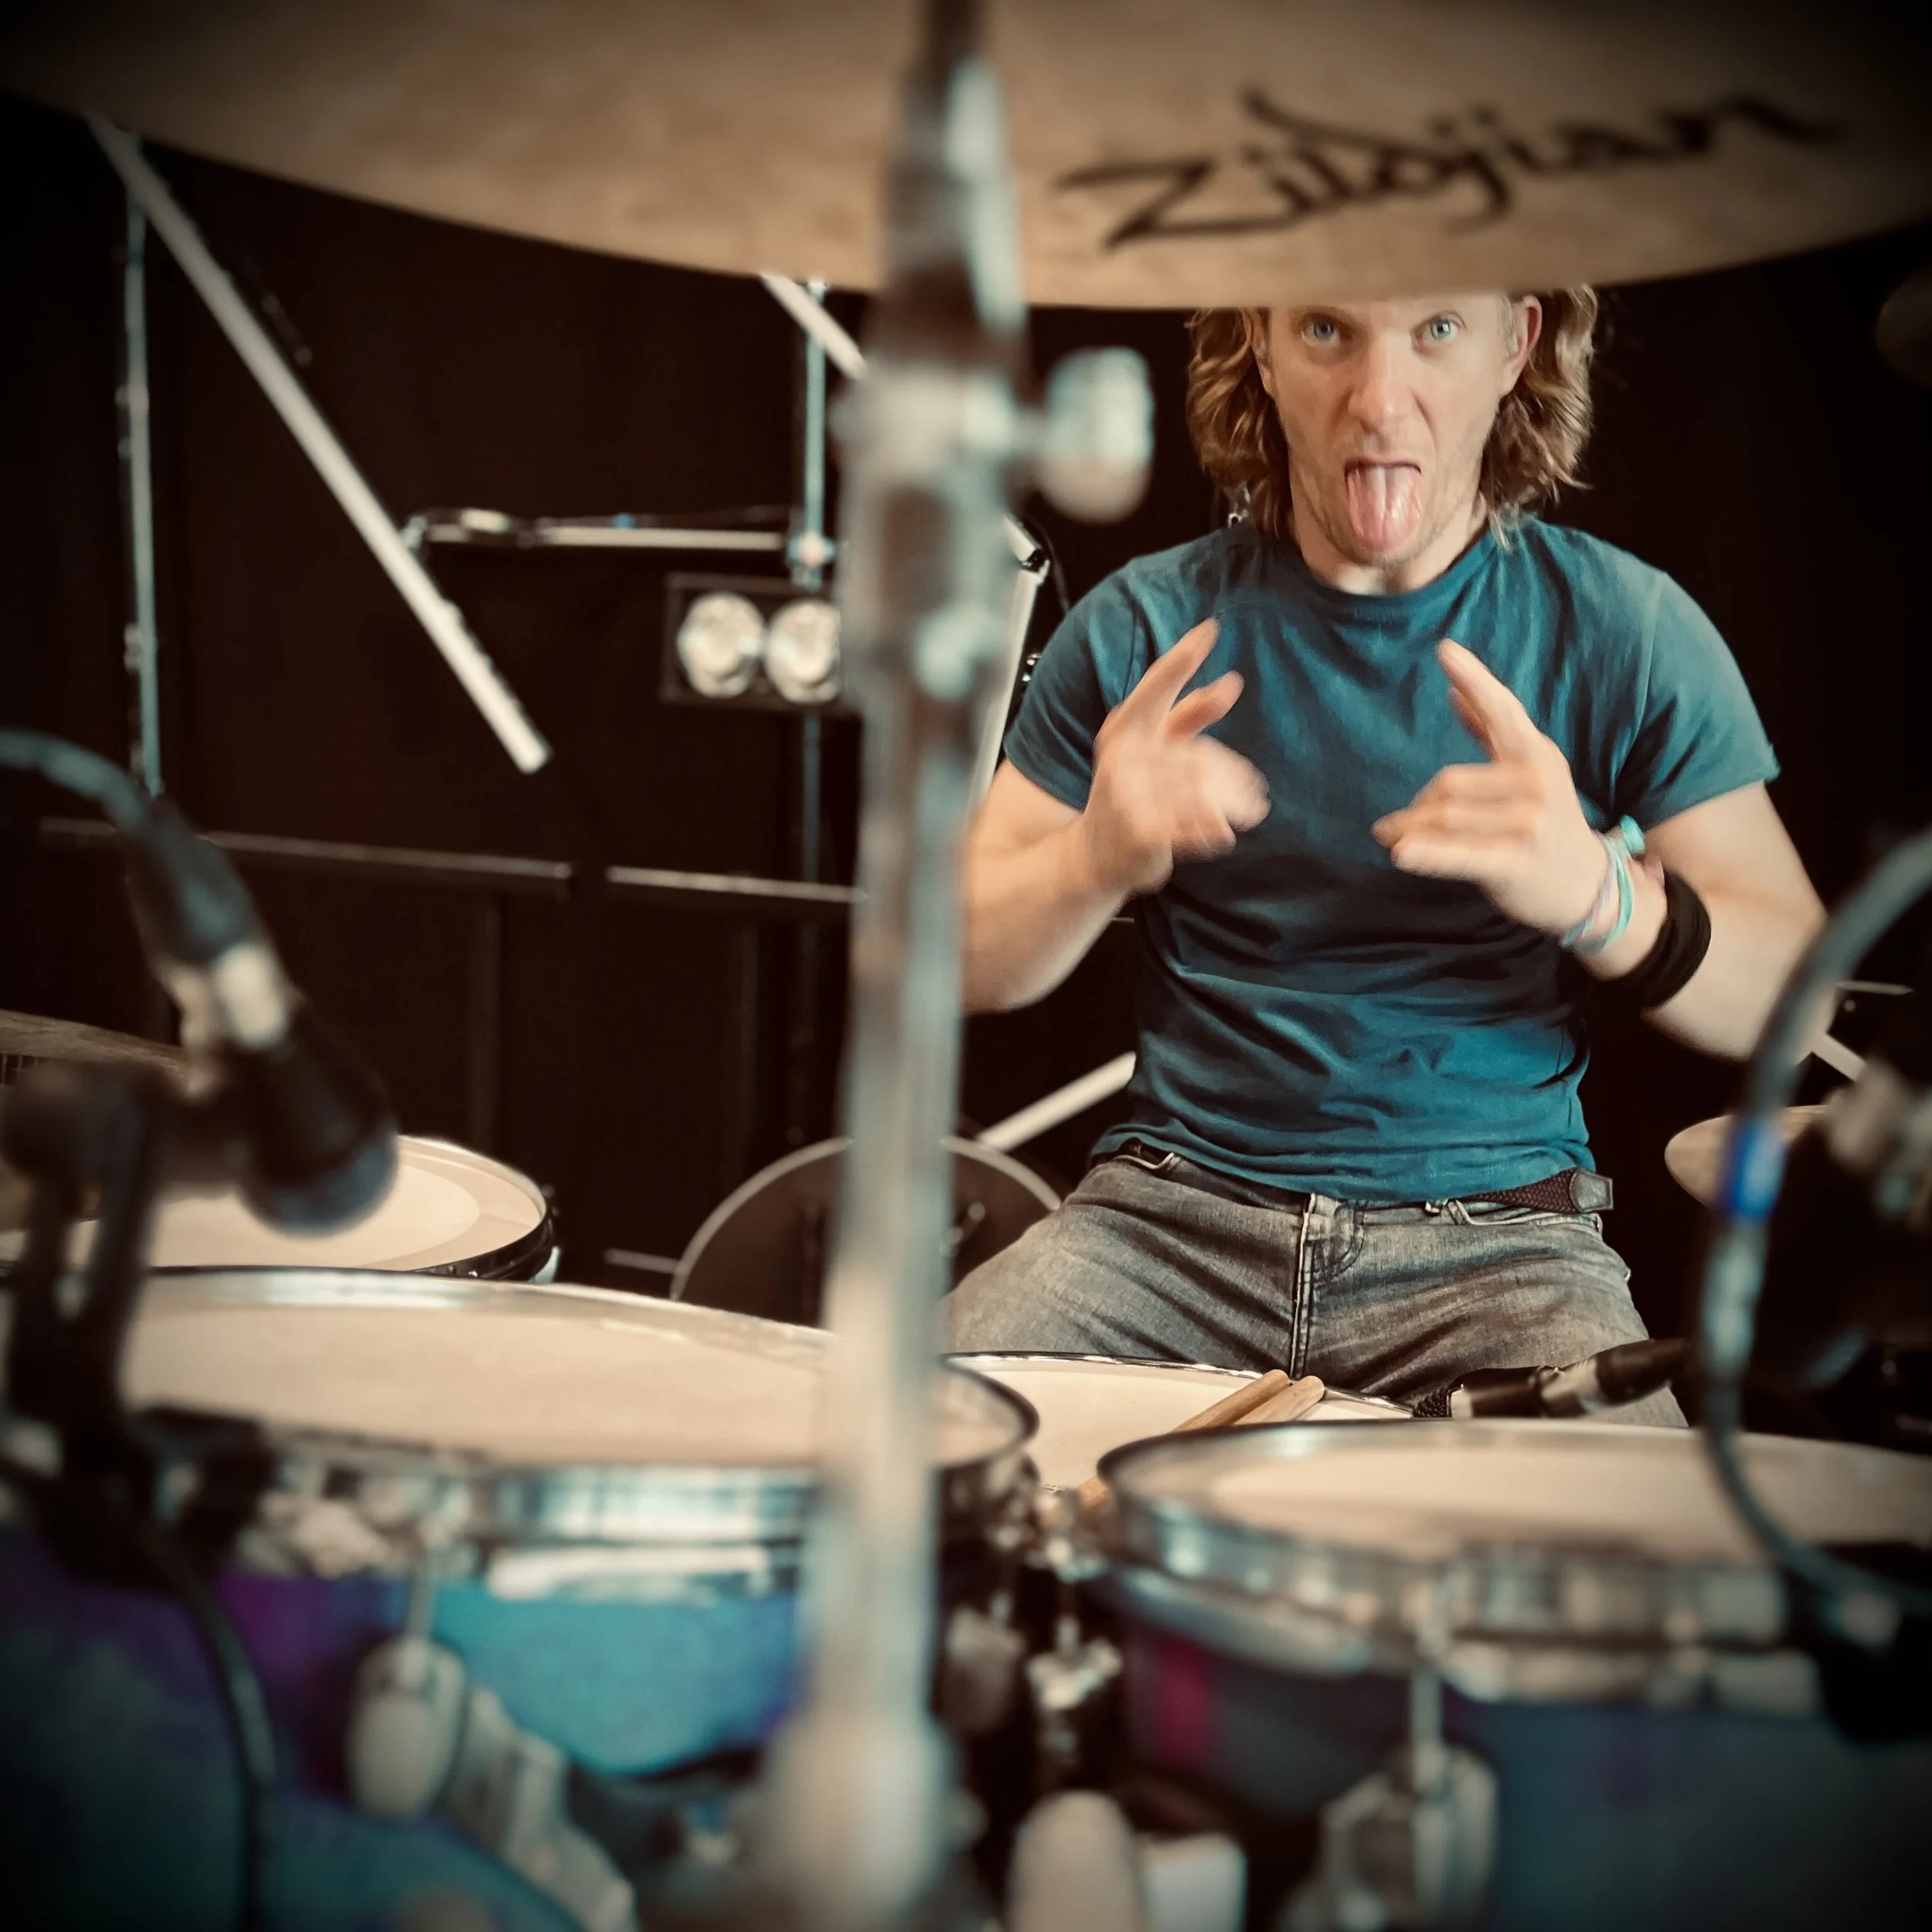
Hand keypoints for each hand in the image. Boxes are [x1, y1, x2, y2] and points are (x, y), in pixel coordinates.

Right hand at [1081, 618, 1268, 895]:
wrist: (1092, 856)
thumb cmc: (1127, 796)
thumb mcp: (1152, 750)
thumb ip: (1191, 715)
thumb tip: (1231, 682)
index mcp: (1124, 732)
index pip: (1156, 687)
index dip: (1182, 658)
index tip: (1210, 628)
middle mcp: (1123, 758)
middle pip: (1197, 752)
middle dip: (1232, 772)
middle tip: (1253, 786)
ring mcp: (1129, 795)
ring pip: (1201, 788)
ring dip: (1233, 801)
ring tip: (1250, 809)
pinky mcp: (1142, 831)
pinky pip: (1194, 825)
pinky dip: (1215, 830)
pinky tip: (1223, 834)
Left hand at [1372, 638, 1606, 934]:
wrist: (1587, 886)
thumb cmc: (1547, 823)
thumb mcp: (1530, 772)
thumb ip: (1490, 732)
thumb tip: (1455, 692)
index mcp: (1536, 755)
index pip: (1501, 711)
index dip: (1474, 679)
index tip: (1445, 649)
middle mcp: (1536, 784)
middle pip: (1448, 783)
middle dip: (1418, 804)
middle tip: (1399, 821)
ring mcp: (1528, 825)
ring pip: (1444, 817)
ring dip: (1408, 829)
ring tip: (1390, 836)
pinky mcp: (1515, 863)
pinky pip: (1460, 854)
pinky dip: (1427, 854)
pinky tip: (1401, 854)